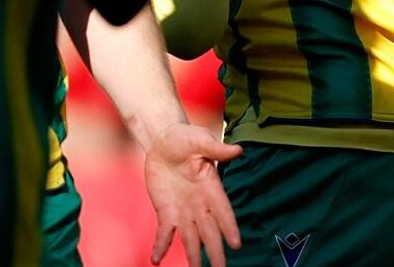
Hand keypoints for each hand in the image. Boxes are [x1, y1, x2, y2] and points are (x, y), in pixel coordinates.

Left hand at [144, 123, 243, 265]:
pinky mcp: (166, 212)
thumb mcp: (200, 140)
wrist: (163, 141)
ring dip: (194, 255)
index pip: (223, 210)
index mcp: (212, 187)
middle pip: (210, 231)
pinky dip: (161, 246)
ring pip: (191, 238)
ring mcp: (183, 210)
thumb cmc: (186, 138)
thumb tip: (237, 150)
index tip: (236, 244)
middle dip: (216, 251)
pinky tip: (156, 260)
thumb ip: (215, 148)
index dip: (229, 226)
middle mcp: (201, 204)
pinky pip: (164, 233)